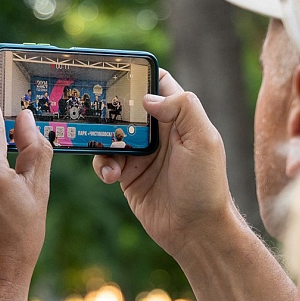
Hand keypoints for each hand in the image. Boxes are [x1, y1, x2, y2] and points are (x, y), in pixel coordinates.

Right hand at [93, 69, 235, 256]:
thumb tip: (148, 98)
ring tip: (108, 153)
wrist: (195, 231)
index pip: (158, 85)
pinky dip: (102, 165)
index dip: (140, 74)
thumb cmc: (206, 185)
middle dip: (110, 106)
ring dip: (103, 139)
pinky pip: (106, 161)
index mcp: (179, 118)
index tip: (118, 69)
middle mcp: (159, 133)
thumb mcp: (204, 141)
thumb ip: (183, 109)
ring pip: (111, 134)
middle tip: (93, 107)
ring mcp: (142, 154)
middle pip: (128, 107)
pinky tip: (111, 176)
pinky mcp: (128, 175)